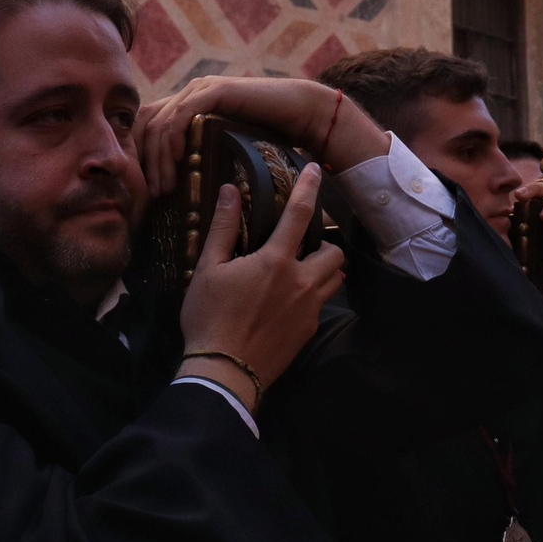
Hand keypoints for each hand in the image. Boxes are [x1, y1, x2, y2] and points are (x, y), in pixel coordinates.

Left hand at [137, 77, 387, 194]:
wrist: (301, 114)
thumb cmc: (268, 137)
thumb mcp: (224, 151)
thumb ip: (201, 159)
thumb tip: (176, 193)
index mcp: (186, 105)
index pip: (145, 126)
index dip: (138, 156)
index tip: (142, 190)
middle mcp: (189, 93)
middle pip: (145, 124)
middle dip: (143, 161)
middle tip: (148, 194)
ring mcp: (200, 89)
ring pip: (161, 122)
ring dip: (158, 158)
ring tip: (163, 188)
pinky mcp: (215, 90)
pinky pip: (183, 113)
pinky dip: (174, 138)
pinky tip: (178, 162)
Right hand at [177, 164, 344, 411]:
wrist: (224, 371)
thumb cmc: (209, 317)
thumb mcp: (207, 269)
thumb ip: (222, 228)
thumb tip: (230, 191)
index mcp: (276, 261)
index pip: (301, 214)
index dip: (311, 188)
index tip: (318, 170)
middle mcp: (301, 281)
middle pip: (334, 252)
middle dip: (325, 244)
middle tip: (303, 247)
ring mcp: (309, 309)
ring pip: (335, 279)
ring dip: (325, 269)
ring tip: (302, 272)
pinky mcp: (308, 332)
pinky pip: (322, 305)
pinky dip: (314, 296)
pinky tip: (290, 303)